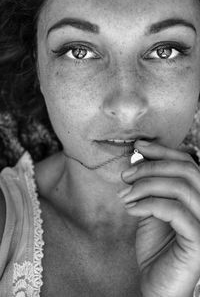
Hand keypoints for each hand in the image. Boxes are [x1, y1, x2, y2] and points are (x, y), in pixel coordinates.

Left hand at [118, 141, 199, 296]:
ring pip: (181, 187)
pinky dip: (148, 204)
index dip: (163, 151)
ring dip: (146, 185)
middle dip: (152, 167)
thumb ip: (151, 186)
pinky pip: (174, 210)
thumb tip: (141, 156)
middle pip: (186, 170)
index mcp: (198, 196)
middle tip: (126, 174)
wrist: (156, 284)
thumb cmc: (155, 247)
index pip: (187, 163)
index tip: (138, 145)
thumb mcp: (151, 209)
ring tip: (124, 193)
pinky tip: (130, 209)